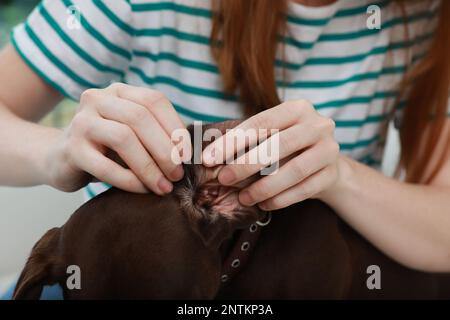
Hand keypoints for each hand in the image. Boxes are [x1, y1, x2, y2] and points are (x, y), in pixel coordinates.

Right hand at [45, 83, 187, 194]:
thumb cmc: (108, 148)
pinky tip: (142, 189)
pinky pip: (105, 166)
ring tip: (164, 186)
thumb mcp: (134, 134)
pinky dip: (129, 180)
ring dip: (149, 166)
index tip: (188, 154)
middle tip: (178, 175)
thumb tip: (191, 152)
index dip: (175, 126)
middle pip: (140, 117)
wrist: (62, 159)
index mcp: (119, 91)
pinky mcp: (71, 149)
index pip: (154, 100)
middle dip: (165, 149)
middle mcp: (98, 99)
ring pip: (123, 138)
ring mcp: (81, 122)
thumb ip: (158, 134)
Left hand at [202, 100, 339, 209]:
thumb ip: (247, 140)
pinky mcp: (333, 174)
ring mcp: (330, 149)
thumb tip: (210, 154)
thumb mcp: (271, 135)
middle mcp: (318, 124)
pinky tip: (264, 205)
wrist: (326, 162)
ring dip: (264, 187)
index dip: (232, 141)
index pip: (261, 122)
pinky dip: (282, 199)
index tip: (208, 158)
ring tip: (244, 198)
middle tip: (224, 178)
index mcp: (298, 108)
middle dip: (246, 164)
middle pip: (278, 145)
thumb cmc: (288, 146)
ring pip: (294, 170)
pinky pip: (305, 189)